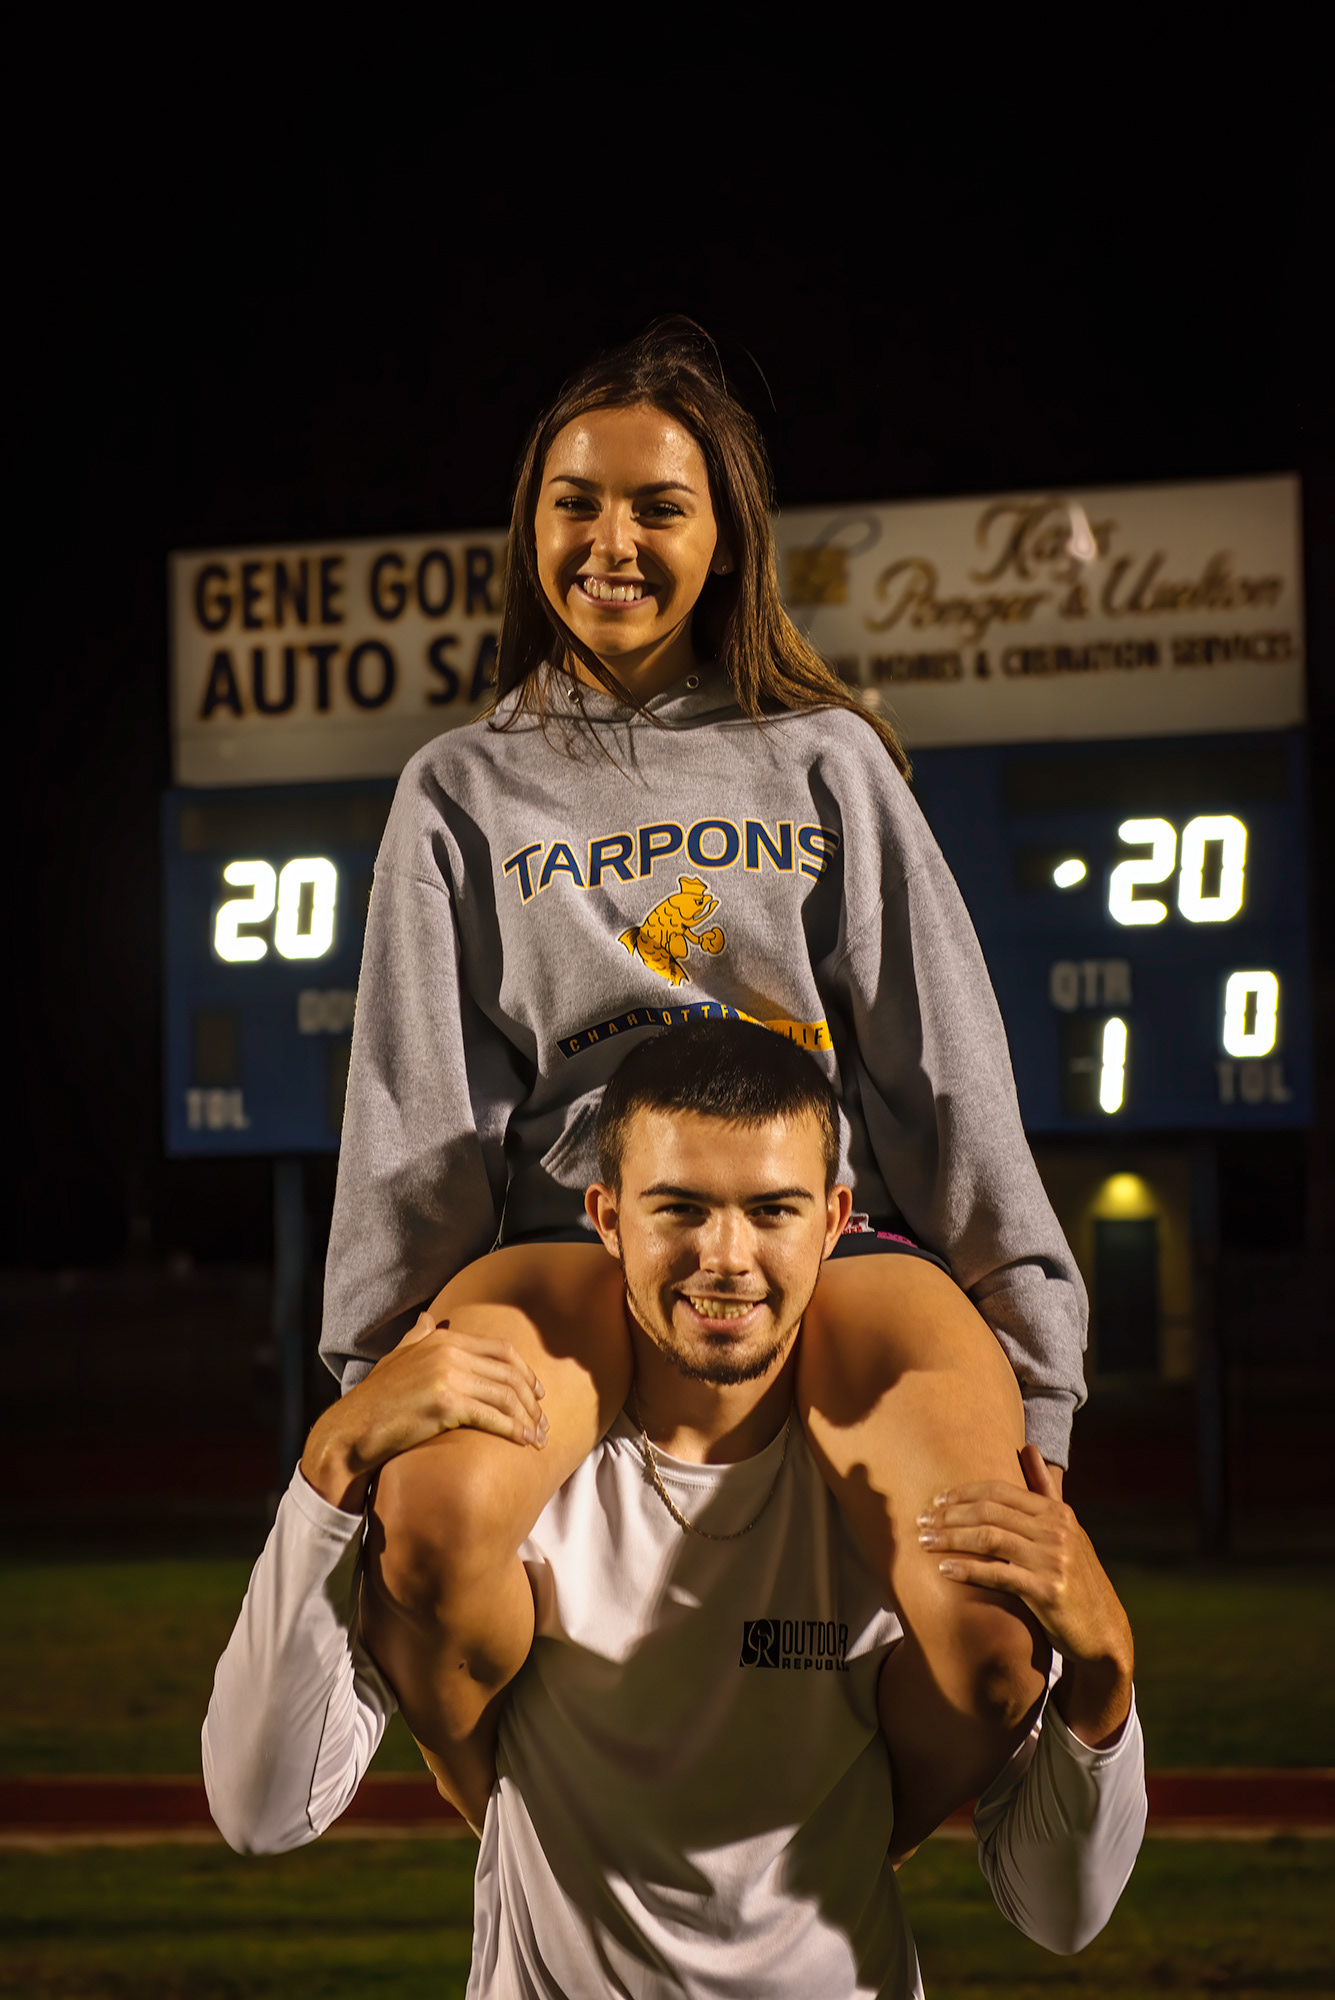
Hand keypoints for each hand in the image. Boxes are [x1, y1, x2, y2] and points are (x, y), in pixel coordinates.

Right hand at [300, 1312, 547, 1513]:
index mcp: (442, 1338)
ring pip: (505, 1396)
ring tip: (539, 1437)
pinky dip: (514, 1430)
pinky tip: (524, 1443)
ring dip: (528, 1419)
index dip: (525, 1371)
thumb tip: (428, 1318)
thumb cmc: (376, 1399)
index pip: (500, 1350)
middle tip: (544, 1421)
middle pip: (509, 1373)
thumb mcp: (397, 1358)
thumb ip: (417, 1336)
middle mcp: (448, 1351)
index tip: (538, 1393)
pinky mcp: (446, 1404)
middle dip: (532, 1399)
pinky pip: (492, 1417)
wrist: (353, 1429)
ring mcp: (447, 1376)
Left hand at [916, 1444, 1133, 1747]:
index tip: (936, 1501)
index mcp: (1058, 1512)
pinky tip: (944, 1570)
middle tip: (921, 1522)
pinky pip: (997, 1574)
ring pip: (989, 1538)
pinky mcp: (1048, 1590)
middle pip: (990, 1511)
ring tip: (924, 1543)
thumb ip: (1046, 1490)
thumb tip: (1030, 1448)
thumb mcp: (1067, 1530)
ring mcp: (1053, 1560)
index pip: (1000, 1491)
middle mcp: (1056, 1530)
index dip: (963, 1493)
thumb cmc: (1075, 1578)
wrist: (1102, 1631)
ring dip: (951, 1538)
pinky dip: (967, 1570)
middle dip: (950, 1515)